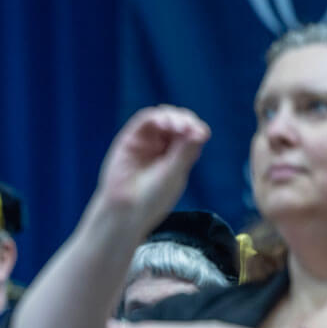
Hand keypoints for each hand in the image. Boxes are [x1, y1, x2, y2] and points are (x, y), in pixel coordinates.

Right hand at [97, 106, 209, 231]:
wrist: (125, 210)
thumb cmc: (151, 199)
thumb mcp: (173, 175)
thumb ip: (185, 152)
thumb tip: (200, 131)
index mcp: (177, 156)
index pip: (190, 134)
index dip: (196, 128)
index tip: (201, 134)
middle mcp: (162, 147)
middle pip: (178, 122)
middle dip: (185, 120)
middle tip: (188, 128)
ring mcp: (146, 142)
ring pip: (162, 117)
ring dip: (172, 117)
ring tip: (177, 127)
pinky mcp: (130, 139)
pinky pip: (144, 120)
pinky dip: (156, 117)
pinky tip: (164, 125)